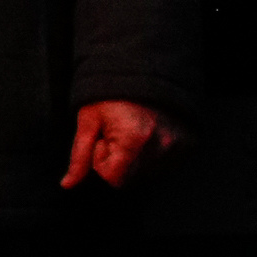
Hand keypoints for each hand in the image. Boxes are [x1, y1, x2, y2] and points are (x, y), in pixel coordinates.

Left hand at [63, 98, 178, 192]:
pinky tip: (148, 135)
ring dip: (135, 160)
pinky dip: (153, 156)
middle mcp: (161, 145)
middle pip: (131, 180)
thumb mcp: (88, 120)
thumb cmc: (110, 95)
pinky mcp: (189, 145)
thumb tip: (67, 185)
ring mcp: (179, 146)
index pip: (113, 179)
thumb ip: (79, 155)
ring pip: (148, 175)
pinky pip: (166, 166)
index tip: (104, 138)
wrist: (144, 70)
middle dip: (118, 162)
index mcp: (135, 139)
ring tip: (133, 132)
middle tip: (117, 134)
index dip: (102, 160)